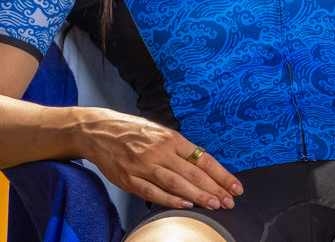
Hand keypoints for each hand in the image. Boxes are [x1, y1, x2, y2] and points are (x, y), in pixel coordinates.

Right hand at [75, 108, 240, 210]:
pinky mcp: (129, 178)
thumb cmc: (132, 131)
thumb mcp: (160, 132)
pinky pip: (153, 192)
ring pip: (176, 183)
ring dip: (198, 195)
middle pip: (193, 173)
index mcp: (171, 138)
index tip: (236, 187)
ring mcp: (144, 165)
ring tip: (214, 205)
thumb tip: (203, 166)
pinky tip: (185, 205)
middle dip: (215, 189)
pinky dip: (170, 199)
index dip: (222, 175)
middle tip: (229, 201)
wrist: (98, 130)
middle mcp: (160, 151)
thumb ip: (179, 149)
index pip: (203, 159)